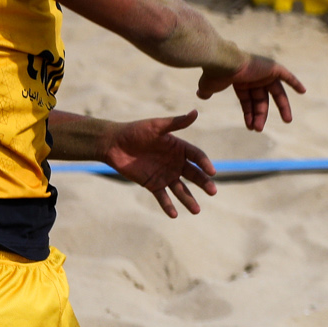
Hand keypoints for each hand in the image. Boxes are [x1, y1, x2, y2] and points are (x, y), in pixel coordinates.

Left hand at [100, 110, 217, 217]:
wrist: (114, 144)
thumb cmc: (136, 131)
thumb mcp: (157, 126)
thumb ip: (176, 123)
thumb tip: (196, 112)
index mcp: (179, 147)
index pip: (197, 157)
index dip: (205, 164)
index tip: (212, 172)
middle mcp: (175, 162)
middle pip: (193, 174)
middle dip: (203, 183)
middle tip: (213, 192)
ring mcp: (165, 175)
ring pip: (181, 189)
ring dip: (189, 199)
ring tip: (197, 211)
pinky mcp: (152, 184)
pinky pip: (162, 197)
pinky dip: (168, 205)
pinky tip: (174, 215)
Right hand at [197, 53, 304, 130]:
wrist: (222, 62)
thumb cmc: (214, 73)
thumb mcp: (209, 85)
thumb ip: (208, 90)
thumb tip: (201, 94)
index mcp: (241, 81)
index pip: (248, 101)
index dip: (249, 114)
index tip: (251, 127)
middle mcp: (254, 76)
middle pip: (262, 99)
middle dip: (262, 115)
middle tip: (261, 129)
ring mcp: (263, 72)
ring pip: (275, 93)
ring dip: (281, 107)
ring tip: (287, 121)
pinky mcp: (272, 68)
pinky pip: (287, 76)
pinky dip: (295, 82)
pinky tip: (303, 92)